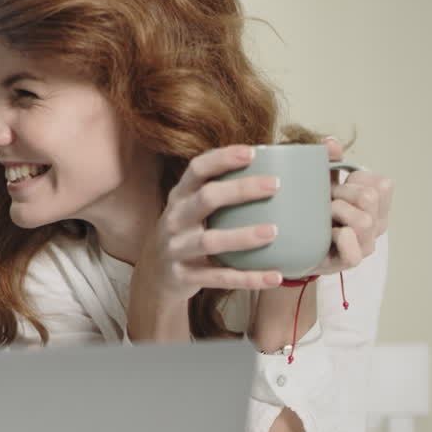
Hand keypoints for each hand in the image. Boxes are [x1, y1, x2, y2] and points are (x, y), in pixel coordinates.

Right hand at [134, 145, 283, 307]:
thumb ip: (219, 193)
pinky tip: (275, 276)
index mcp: (179, 197)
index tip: (251, 152)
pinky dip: (248, 278)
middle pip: (206, 198)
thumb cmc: (187, 233)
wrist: (156, 275)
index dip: (222, 159)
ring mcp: (176, 249)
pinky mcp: (183, 276)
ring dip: (242, 236)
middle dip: (240, 189)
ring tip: (273, 231)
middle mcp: (175, 219)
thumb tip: (273, 172)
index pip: (196, 169)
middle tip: (275, 184)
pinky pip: (218, 277)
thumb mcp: (192, 209)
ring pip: (210, 241)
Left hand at [310, 137, 392, 274]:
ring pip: (364, 221)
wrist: (291, 245)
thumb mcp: (320, 181)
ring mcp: (366, 244)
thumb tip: (331, 143)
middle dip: (342, 193)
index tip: (340, 184)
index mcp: (376, 203)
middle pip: (370, 197)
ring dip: (337, 212)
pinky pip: (354, 251)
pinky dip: (341, 239)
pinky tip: (328, 233)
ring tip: (323, 216)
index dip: (357, 179)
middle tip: (325, 200)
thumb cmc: (311, 211)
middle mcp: (377, 224)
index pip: (383, 183)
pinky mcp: (350, 261)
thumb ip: (328, 160)